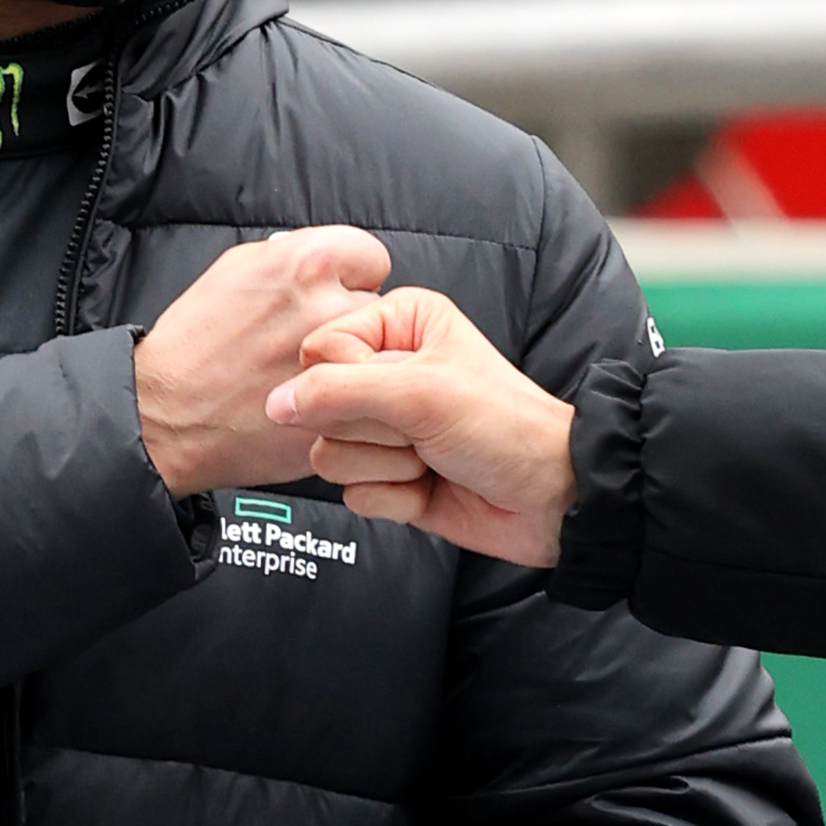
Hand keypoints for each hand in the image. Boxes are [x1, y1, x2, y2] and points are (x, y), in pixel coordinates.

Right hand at [133, 228, 395, 493]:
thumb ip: (293, 256)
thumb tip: (328, 256)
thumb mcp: (238, 269)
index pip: (372, 256)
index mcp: (307, 262)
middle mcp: (327, 305)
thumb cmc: (196, 343)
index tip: (337, 294)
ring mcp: (337, 362)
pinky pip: (366, 400)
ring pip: (378, 356)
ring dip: (357, 363)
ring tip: (316, 371)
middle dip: (355, 320)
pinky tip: (315, 402)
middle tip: (319, 338)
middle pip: (379, 306)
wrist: (168, 413)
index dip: (353, 277)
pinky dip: (349, 403)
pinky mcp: (339, 409)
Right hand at [281, 285, 578, 569]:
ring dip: (384, 467)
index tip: (400, 394)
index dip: (348, 382)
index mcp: (398, 325)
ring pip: (329, 454)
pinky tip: (431, 488)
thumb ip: (337, 392)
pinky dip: (393, 498)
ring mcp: (386, 429)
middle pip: (319, 407)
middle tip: (424, 431)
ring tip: (432, 459)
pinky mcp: (388, 479)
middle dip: (373, 431)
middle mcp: (386, 372)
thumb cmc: (504, 428)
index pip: (320, 350)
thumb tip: (274, 405)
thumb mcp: (419, 393)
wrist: (551, 499)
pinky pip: (351, 493)